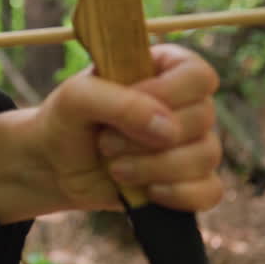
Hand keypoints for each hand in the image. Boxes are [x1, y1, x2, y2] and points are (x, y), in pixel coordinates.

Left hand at [0, 44, 222, 223]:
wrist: (54, 166)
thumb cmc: (66, 121)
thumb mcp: (76, 98)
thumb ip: (119, 102)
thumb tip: (167, 130)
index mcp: (164, 69)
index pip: (197, 74)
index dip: (167, 93)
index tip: (128, 103)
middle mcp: (186, 104)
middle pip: (203, 118)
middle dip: (146, 137)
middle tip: (105, 142)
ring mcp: (191, 143)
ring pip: (206, 156)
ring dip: (154, 167)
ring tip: (115, 167)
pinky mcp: (190, 180)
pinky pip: (210, 191)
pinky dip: (178, 195)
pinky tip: (147, 191)